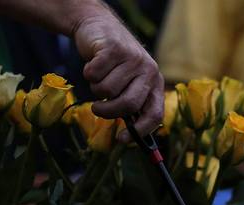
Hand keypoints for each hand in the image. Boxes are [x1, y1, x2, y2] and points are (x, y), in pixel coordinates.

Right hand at [73, 12, 162, 141]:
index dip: (140, 130)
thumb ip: (131, 104)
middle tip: (97, 109)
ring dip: (96, 88)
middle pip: (128, 104)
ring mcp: (132, 58)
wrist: (99, 26)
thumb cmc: (113, 64)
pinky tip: (93, 63)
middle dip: (109, 112)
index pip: (155, 114)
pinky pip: (94, 75)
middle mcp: (148, 71)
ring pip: (107, 90)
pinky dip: (88, 73)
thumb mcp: (128, 82)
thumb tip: (128, 137)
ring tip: (99, 77)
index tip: (123, 139)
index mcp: (155, 84)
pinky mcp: (114, 48)